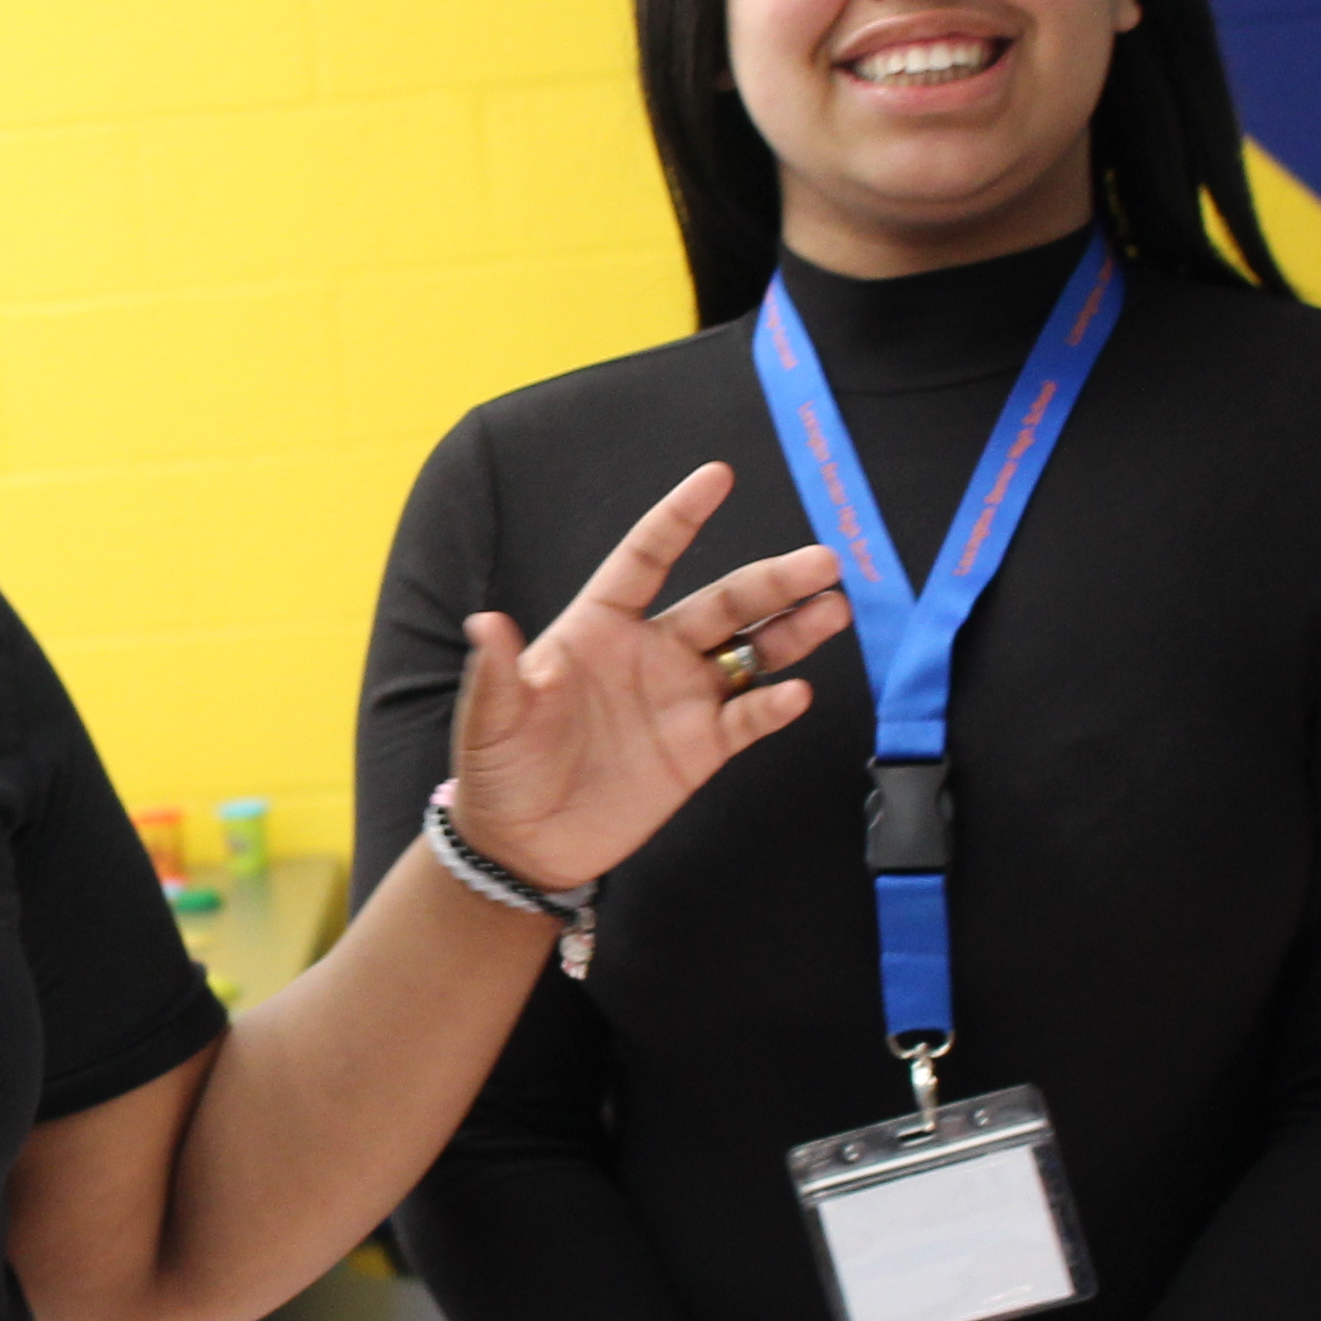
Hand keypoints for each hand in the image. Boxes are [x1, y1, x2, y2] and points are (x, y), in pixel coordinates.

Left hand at [443, 463, 847, 892]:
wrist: (523, 844)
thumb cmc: (499, 769)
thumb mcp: (492, 720)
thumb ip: (501, 673)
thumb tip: (486, 622)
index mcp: (598, 626)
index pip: (647, 558)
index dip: (681, 518)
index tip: (718, 476)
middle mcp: (650, 652)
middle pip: (722, 603)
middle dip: (772, 581)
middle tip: (822, 561)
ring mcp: (682, 699)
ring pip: (750, 652)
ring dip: (792, 630)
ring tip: (834, 607)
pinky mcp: (700, 749)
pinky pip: (747, 719)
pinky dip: (773, 707)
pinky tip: (796, 692)